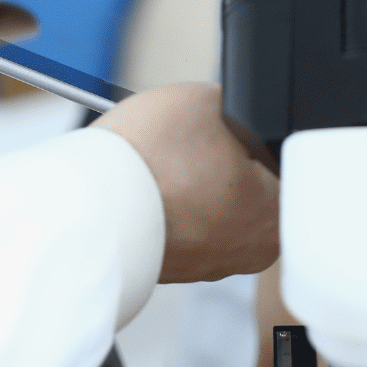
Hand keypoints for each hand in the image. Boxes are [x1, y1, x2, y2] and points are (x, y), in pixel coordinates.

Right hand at [93, 83, 279, 282]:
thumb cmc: (147, 162)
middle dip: (223, 158)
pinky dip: (172, 203)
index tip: (222, 126)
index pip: (280, 157)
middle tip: (192, 142)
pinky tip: (153, 184)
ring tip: (167, 162)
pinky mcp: (175, 267)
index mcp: (277, 210)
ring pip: (214, 204)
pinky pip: (185, 225)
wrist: (85, 208)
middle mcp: (252, 249)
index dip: (249, 132)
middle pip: (248, 183)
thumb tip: (233, 108)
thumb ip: (236, 105)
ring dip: (195, 181)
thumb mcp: (206, 99)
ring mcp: (211, 264)